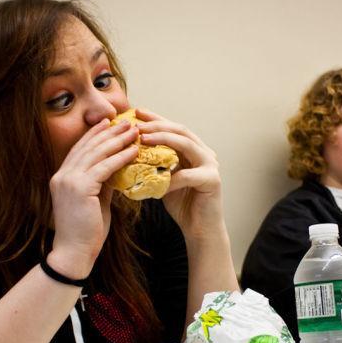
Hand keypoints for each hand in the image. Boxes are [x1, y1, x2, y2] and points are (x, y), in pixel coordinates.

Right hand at [46, 119, 138, 276]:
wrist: (74, 253)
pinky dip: (120, 157)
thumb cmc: (86, 232)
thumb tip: (117, 170)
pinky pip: (104, 168)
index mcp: (62, 177)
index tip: (110, 123)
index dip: (95, 134)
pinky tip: (134, 151)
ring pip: (97, 153)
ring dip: (117, 140)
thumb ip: (102, 184)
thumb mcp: (95, 201)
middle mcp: (62, 175)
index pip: (80, 149)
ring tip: (134, 131)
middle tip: (127, 121)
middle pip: (88, 146)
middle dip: (109, 132)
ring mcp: (69, 181)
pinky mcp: (80, 188)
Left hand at [135, 109, 225, 239]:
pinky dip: (171, 178)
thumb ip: (155, 164)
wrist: (200, 230)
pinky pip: (188, 175)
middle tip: (137, 124)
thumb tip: (128, 151)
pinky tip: (156, 182)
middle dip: (157, 125)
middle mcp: (205, 153)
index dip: (155, 119)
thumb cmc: (182, 205)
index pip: (173, 128)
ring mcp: (211, 165)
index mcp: (193, 150)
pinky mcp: (213, 180)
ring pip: (186, 144)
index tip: (136, 112)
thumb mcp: (163, 179)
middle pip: (180, 130)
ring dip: (163, 139)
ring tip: (143, 140)